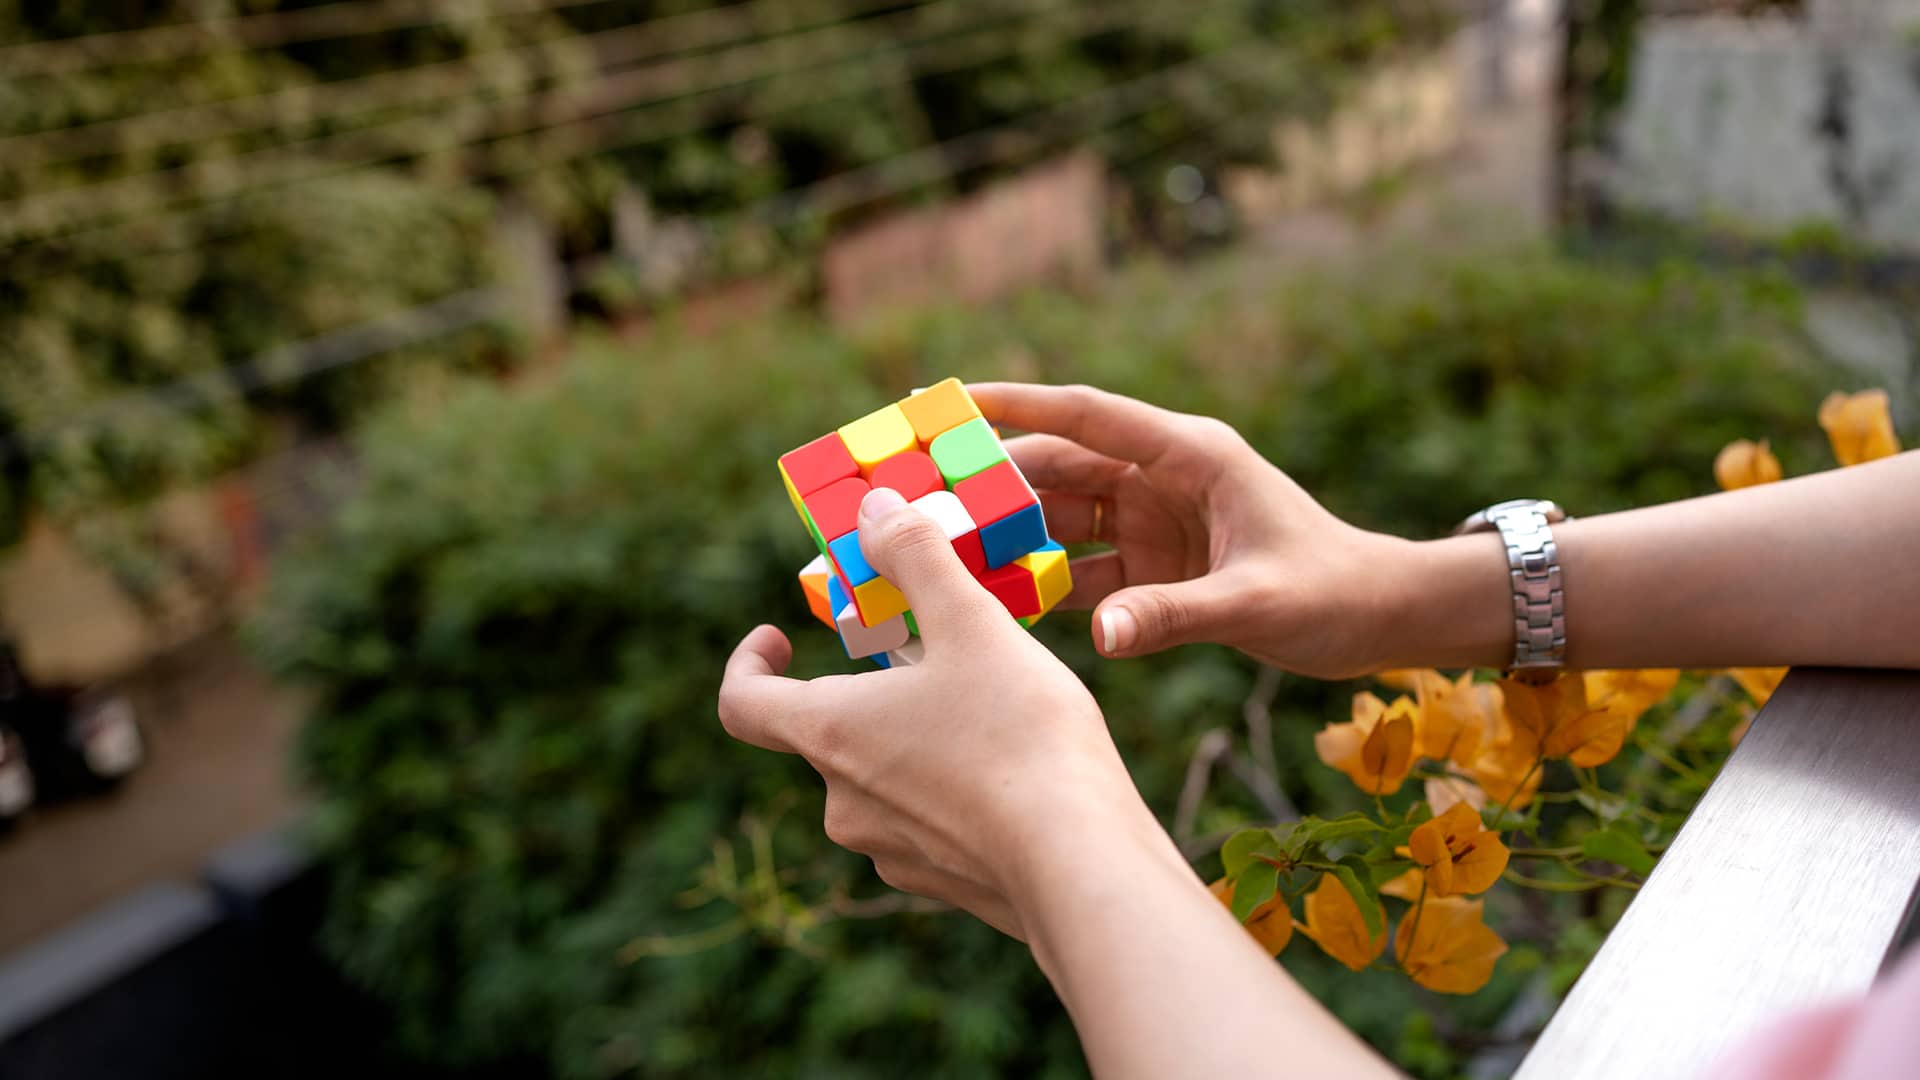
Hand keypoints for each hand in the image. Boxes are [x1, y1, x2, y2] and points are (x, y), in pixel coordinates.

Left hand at [718, 487, 1163, 937]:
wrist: (1080, 862)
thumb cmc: (1020, 736)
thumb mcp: (972, 623)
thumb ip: (917, 557)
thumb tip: (873, 506)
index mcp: (829, 733)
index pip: (741, 704)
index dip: (748, 662)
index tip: (778, 634)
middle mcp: (842, 801)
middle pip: (830, 732)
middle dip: (872, 687)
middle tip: (933, 651)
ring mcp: (890, 851)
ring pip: (884, 777)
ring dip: (914, 736)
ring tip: (988, 705)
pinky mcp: (941, 883)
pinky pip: (930, 822)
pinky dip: (952, 787)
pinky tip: (1016, 769)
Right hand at [972, 382, 1412, 679]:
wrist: (1382, 619)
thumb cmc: (1336, 590)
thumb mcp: (1258, 601)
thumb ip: (1177, 616)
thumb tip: (1101, 635)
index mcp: (1188, 455)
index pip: (1086, 414)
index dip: (1016, 404)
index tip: (948, 398)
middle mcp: (1162, 480)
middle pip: (1058, 467)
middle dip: (991, 479)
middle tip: (921, 493)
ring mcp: (1153, 524)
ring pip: (1060, 519)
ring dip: (1008, 534)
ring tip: (940, 549)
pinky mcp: (1153, 570)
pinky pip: (1080, 569)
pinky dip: (1040, 583)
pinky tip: (991, 601)